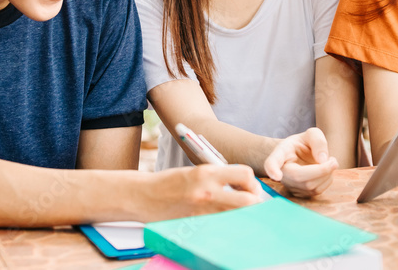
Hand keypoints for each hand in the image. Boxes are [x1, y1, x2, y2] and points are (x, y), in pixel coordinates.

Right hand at [140, 164, 260, 220]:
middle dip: (254, 201)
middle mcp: (207, 190)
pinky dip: (227, 223)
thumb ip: (218, 176)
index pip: (245, 174)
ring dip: (242, 214)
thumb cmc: (169, 183)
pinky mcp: (197, 224)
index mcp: (207, 172)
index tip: (249, 187)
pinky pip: (222, 225)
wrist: (143, 195)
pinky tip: (222, 221)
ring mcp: (203, 210)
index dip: (251, 182)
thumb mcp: (195, 172)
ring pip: (238, 215)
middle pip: (249, 199)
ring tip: (238, 211)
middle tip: (251, 202)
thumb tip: (242, 185)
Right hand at [263, 127, 337, 198]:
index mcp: (280, 153)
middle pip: (298, 177)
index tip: (277, 176)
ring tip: (329, 163)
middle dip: (321, 170)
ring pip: (309, 186)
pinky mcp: (300, 194)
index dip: (272, 169)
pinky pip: (316, 191)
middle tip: (333, 160)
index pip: (272, 162)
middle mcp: (282, 172)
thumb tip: (322, 160)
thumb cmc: (304, 144)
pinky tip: (325, 172)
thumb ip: (318, 141)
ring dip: (326, 175)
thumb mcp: (312, 134)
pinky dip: (326, 180)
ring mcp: (289, 185)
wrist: (301, 156)